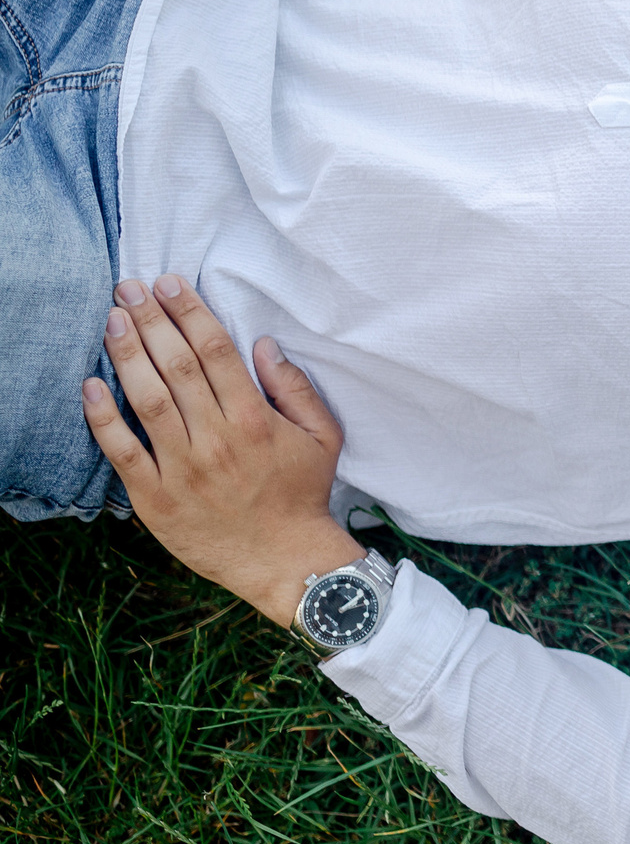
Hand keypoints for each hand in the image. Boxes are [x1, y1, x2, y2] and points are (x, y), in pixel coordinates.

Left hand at [82, 274, 358, 627]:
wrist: (284, 560)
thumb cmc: (303, 494)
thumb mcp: (323, 437)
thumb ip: (296, 388)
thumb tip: (264, 345)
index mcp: (255, 420)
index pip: (216, 352)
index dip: (190, 313)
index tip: (170, 284)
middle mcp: (216, 439)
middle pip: (177, 366)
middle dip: (152, 321)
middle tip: (130, 288)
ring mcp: (182, 468)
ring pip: (147, 400)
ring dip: (127, 355)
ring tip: (113, 319)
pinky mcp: (156, 497)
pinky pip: (123, 451)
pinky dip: (104, 417)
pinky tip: (92, 384)